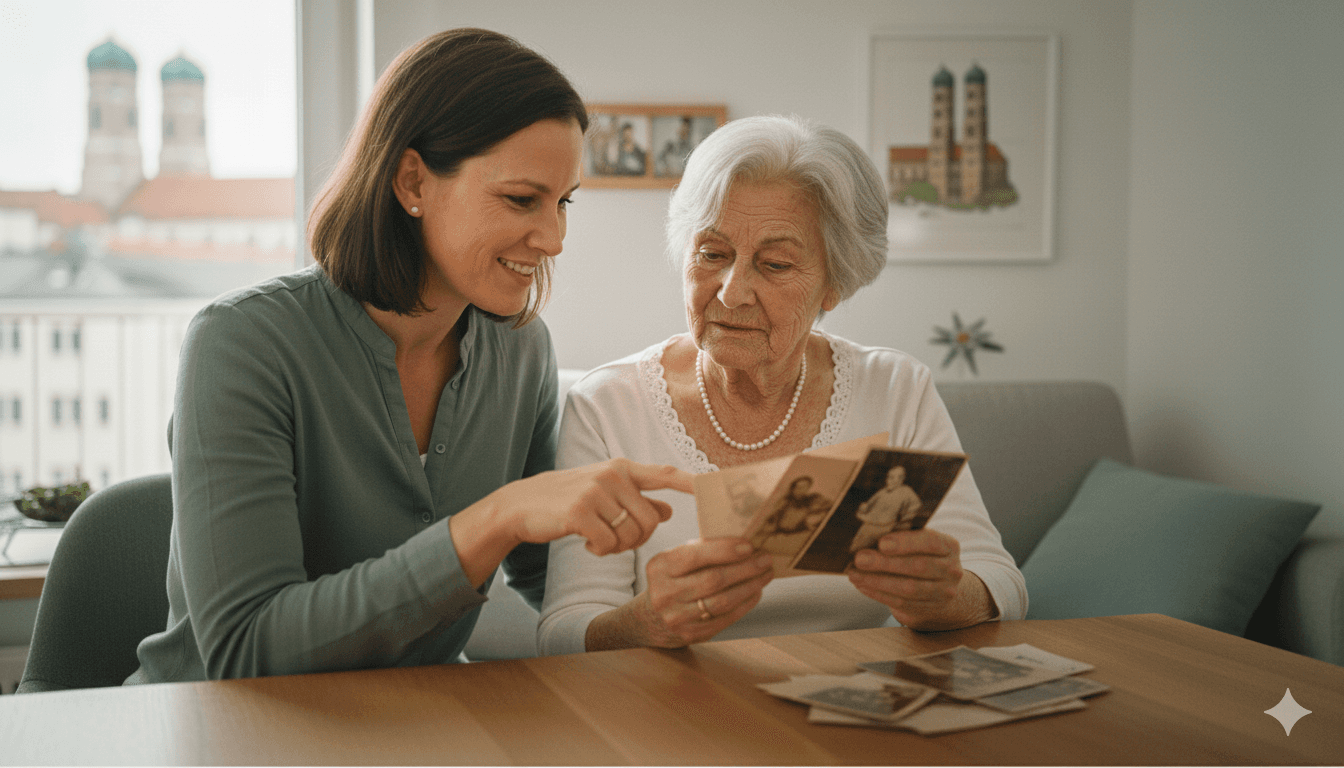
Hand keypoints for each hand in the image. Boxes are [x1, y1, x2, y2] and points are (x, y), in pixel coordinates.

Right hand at [498, 458, 693, 555]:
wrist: (523, 504)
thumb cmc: (570, 499)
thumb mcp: (605, 492)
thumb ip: (637, 500)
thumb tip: (668, 510)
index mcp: (623, 469)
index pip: (666, 473)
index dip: (692, 483)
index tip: (714, 488)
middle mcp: (613, 475)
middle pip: (650, 520)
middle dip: (639, 539)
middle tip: (617, 540)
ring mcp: (595, 492)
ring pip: (630, 534)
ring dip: (618, 547)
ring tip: (600, 540)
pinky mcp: (579, 512)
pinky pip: (608, 543)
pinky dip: (601, 551)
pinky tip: (587, 545)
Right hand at [628, 538, 773, 647]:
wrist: (649, 619)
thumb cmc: (670, 580)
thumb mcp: (674, 560)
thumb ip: (700, 550)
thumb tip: (742, 542)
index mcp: (660, 567)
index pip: (694, 556)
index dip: (724, 550)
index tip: (749, 545)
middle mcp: (665, 593)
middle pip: (713, 580)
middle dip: (745, 568)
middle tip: (765, 559)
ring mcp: (677, 617)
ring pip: (722, 601)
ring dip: (749, 586)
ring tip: (765, 574)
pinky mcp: (690, 635)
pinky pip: (725, 618)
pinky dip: (745, 604)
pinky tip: (755, 592)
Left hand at [846, 529, 994, 630]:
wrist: (942, 586)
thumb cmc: (923, 555)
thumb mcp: (921, 542)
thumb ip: (904, 536)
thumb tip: (869, 532)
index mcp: (949, 546)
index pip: (930, 542)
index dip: (906, 542)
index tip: (882, 542)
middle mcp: (951, 570)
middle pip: (917, 567)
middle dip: (885, 563)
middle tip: (860, 558)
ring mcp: (943, 593)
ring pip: (908, 588)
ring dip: (877, 581)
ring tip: (855, 574)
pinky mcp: (929, 609)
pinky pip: (901, 602)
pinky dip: (878, 593)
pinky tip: (862, 585)